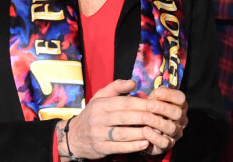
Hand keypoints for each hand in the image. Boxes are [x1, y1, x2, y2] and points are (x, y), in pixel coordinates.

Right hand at [57, 79, 187, 159]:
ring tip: (156, 130)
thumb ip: (116, 87)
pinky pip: (118, 147)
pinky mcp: (100, 149)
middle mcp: (98, 120)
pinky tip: (145, 143)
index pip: (124, 103)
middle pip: (125, 118)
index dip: (141, 103)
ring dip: (140, 133)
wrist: (72, 137)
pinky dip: (132, 146)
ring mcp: (98, 135)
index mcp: (100, 105)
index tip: (156, 103)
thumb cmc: (93, 113)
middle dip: (144, 117)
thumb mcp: (100, 96)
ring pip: (123, 134)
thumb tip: (133, 82)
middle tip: (160, 117)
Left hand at [143, 85, 188, 155]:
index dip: (169, 94)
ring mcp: (176, 132)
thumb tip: (155, 92)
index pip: (180, 98)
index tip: (155, 92)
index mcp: (180, 105)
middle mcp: (181, 119)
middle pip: (177, 113)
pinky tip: (145, 131)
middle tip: (149, 105)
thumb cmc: (153, 112)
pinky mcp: (168, 145)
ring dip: (158, 122)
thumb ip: (156, 95)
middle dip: (163, 108)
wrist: (149, 132)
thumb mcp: (155, 100)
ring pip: (171, 128)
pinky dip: (154, 137)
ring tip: (146, 118)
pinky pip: (164, 142)